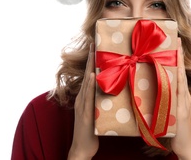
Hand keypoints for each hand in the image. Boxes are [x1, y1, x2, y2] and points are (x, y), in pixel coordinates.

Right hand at [68, 44, 98, 159]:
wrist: (82, 147)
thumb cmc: (91, 129)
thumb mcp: (95, 110)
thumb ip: (99, 99)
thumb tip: (108, 88)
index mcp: (85, 96)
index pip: (88, 74)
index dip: (91, 61)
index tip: (95, 47)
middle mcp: (82, 98)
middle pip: (87, 74)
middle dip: (90, 58)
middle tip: (94, 43)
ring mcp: (83, 105)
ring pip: (87, 82)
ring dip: (90, 67)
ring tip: (94, 52)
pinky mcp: (86, 114)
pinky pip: (88, 97)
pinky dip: (89, 85)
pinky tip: (92, 76)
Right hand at [171, 38, 190, 159]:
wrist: (187, 146)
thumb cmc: (179, 134)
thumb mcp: (174, 117)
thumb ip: (172, 102)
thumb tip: (164, 87)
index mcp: (182, 96)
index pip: (180, 72)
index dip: (179, 58)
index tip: (178, 43)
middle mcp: (183, 94)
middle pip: (181, 71)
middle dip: (179, 56)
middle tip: (175, 42)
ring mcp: (183, 98)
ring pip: (179, 77)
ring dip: (177, 63)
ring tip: (173, 52)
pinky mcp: (181, 102)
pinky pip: (178, 85)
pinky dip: (175, 75)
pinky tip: (170, 73)